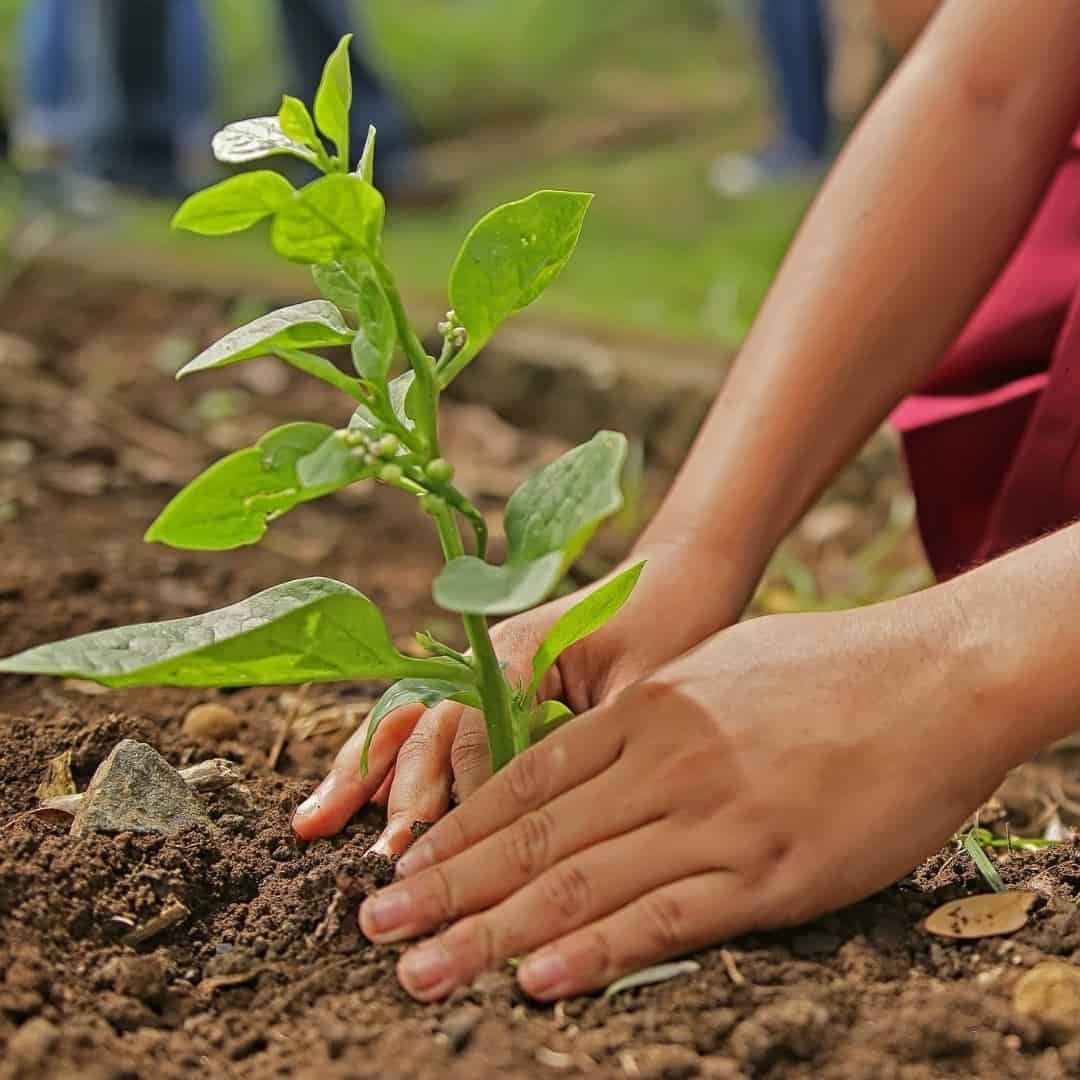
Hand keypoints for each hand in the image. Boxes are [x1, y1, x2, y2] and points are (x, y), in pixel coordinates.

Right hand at [292, 541, 746, 849]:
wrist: (675, 576)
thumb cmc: (669, 626)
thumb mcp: (644, 687)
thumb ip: (590, 741)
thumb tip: (541, 813)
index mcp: (521, 648)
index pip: (473, 725)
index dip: (459, 788)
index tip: (443, 849)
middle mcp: (485, 655)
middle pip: (427, 726)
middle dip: (400, 793)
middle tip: (383, 859)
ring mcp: (477, 668)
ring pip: (407, 721)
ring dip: (361, 773)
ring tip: (312, 825)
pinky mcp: (483, 684)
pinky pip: (424, 722)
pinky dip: (382, 760)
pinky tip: (350, 798)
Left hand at [357, 592, 1015, 1000]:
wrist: (933, 675)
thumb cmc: (827, 668)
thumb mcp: (718, 669)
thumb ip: (653, 714)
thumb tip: (601, 753)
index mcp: (647, 710)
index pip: (528, 779)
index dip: (460, 827)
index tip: (408, 863)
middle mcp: (664, 761)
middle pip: (533, 834)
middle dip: (448, 883)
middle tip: (377, 925)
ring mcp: (714, 816)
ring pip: (582, 881)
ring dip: (493, 931)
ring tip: (422, 969)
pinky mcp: (771, 869)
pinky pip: (669, 917)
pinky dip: (599, 951)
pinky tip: (541, 979)